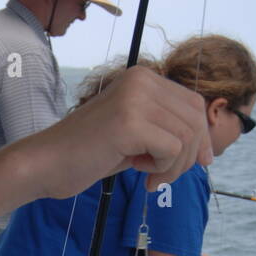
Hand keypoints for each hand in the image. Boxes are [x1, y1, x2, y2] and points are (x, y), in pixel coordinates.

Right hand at [34, 66, 212, 200]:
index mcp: (143, 78)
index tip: (199, 163)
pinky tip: (139, 172)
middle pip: (195, 119)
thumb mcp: (134, 136)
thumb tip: (209, 150)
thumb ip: (166, 132)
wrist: (46, 164)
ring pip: (187, 137)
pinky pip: (172, 150)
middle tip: (165, 177)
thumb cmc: (87, 154)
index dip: (202, 136)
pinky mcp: (130, 122)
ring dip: (174, 166)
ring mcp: (136, 99)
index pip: (193, 104)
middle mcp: (142, 80)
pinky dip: (162, 169)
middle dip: (190, 155)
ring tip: (150, 177)